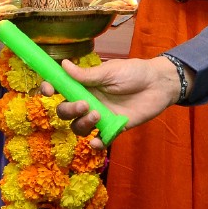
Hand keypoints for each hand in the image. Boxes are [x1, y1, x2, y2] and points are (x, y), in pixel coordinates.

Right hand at [44, 56, 178, 149]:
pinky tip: (97, 141)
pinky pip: (99, 140)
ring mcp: (100, 116)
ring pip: (78, 127)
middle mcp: (88, 101)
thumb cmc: (134, 73)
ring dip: (83, 123)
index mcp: (85, 85)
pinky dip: (95, 143)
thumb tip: (62, 64)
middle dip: (68, 110)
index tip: (49, 91)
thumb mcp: (110, 71)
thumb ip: (87, 74)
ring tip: (98, 114)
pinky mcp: (113, 129)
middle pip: (65, 112)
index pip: (60, 89)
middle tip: (84, 104)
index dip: (50, 90)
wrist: (159, 85)